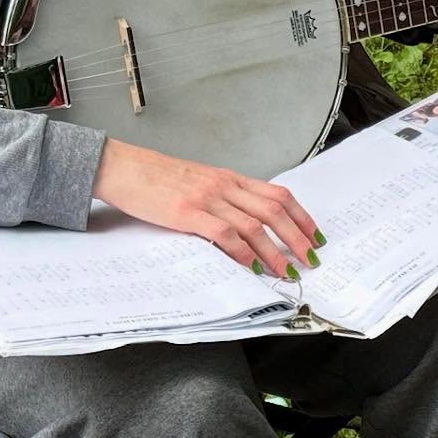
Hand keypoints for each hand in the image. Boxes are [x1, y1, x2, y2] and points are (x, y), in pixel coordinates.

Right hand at [93, 138, 321, 277]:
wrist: (124, 167)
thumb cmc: (158, 177)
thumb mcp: (200, 182)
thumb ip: (224, 198)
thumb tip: (249, 225)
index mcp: (230, 178)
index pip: (278, 195)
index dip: (301, 217)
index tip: (314, 236)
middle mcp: (224, 186)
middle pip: (274, 210)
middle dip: (297, 237)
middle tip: (310, 258)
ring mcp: (207, 198)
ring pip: (254, 225)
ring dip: (275, 251)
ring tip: (286, 270)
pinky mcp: (187, 213)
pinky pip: (224, 234)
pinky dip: (243, 252)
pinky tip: (252, 266)